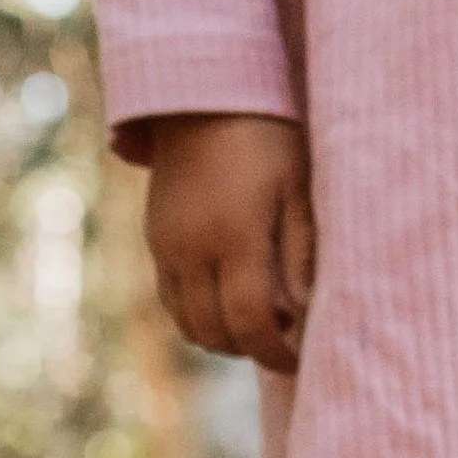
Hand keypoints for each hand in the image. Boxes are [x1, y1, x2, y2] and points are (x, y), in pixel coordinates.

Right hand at [145, 113, 315, 370]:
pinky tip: (227, 300)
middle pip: (215, 334)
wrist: (203, 94)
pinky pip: (171, 301)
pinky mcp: (154, 240)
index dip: (275, 353)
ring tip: (256, 320)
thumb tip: (303, 316)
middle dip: (250, 349)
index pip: (251, 322)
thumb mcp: (297, 190)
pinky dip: (199, 316)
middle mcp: (191, 248)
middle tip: (281, 339)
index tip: (298, 362)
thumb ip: (300, 256)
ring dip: (223, 337)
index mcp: (233, 236)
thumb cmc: (267, 138)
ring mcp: (166, 246)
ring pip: (188, 325)